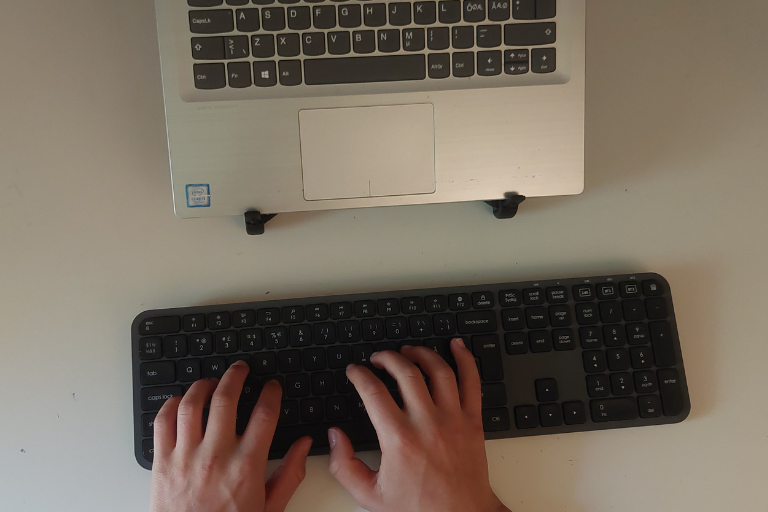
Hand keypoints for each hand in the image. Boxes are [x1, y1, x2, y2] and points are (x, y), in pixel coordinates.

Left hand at [150, 360, 312, 511]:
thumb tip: (304, 446)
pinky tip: (181, 401)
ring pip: (192, 404)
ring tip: (212, 381)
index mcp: (246, 466)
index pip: (264, 414)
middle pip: (226, 398)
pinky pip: (162, 422)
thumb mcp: (270, 508)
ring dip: (203, 385)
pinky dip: (171, 405)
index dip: (271, 393)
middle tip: (241, 369)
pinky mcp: (162, 463)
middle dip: (236, 376)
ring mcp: (186, 457)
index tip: (271, 387)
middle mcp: (216, 456)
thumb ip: (290, 474)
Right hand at [328, 338, 510, 511]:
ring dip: (421, 354)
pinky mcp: (473, 421)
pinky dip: (465, 359)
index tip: (355, 371)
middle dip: (387, 358)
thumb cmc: (419, 509)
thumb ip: (344, 466)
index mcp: (399, 439)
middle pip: (405, 373)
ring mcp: (453, 419)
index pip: (373, 392)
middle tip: (378, 358)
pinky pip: (472, 382)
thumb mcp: (370, 495)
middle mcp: (427, 423)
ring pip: (438, 371)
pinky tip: (456, 346)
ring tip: (408, 350)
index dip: (359, 375)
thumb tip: (334, 437)